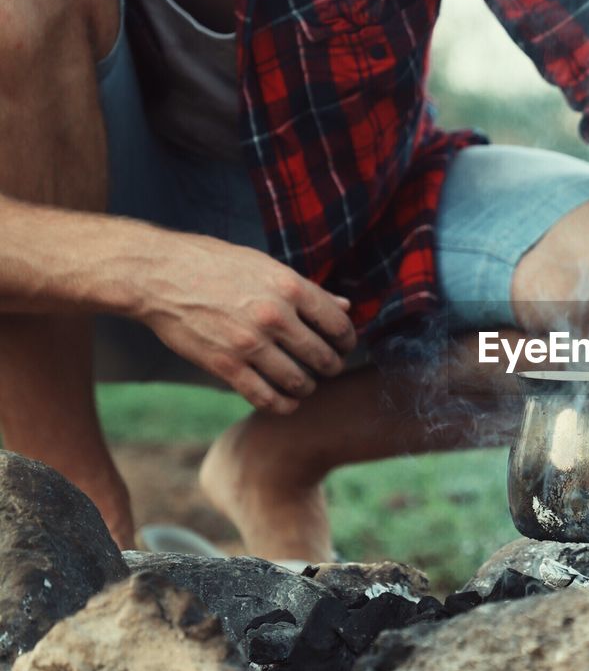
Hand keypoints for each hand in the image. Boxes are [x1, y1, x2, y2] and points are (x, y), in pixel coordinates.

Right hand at [135, 232, 356, 413]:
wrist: (158, 274)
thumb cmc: (215, 265)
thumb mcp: (265, 266)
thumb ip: (308, 289)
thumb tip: (346, 305)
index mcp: (289, 287)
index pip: (338, 324)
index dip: (347, 340)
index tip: (344, 346)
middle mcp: (274, 316)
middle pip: (323, 357)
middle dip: (332, 367)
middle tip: (328, 368)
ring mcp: (249, 343)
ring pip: (299, 382)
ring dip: (307, 387)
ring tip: (305, 384)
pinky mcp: (225, 366)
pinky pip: (266, 398)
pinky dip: (282, 405)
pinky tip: (286, 402)